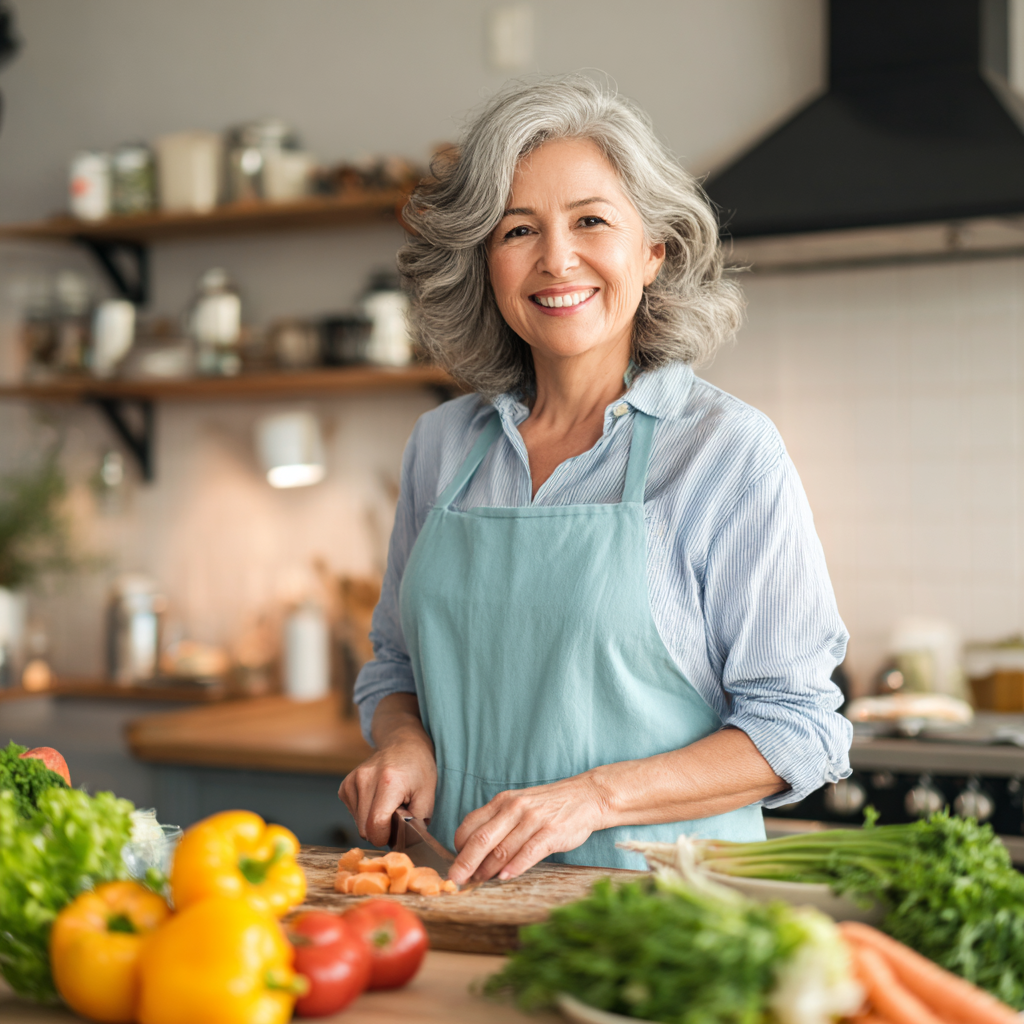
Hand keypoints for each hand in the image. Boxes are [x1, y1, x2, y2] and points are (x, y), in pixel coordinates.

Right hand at [339, 695, 436, 847]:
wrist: (403, 743)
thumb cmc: (418, 768)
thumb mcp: (428, 794)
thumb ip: (417, 821)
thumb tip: (405, 843)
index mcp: (388, 782)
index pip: (376, 826)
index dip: (387, 837)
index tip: (397, 831)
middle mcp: (365, 779)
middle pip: (364, 829)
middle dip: (381, 831)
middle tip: (396, 816)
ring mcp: (352, 781)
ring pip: (358, 824)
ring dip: (372, 822)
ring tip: (387, 805)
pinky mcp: (345, 785)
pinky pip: (353, 814)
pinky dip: (365, 813)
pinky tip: (376, 800)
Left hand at [448, 774, 606, 884]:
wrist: (585, 797)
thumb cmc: (547, 807)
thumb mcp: (518, 806)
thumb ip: (498, 824)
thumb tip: (474, 853)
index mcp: (502, 802)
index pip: (470, 825)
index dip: (459, 847)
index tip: (456, 863)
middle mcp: (514, 808)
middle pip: (481, 839)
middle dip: (465, 862)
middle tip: (455, 879)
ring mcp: (533, 819)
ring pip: (503, 849)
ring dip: (488, 869)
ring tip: (479, 881)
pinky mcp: (551, 832)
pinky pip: (528, 852)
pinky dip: (515, 867)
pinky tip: (505, 877)